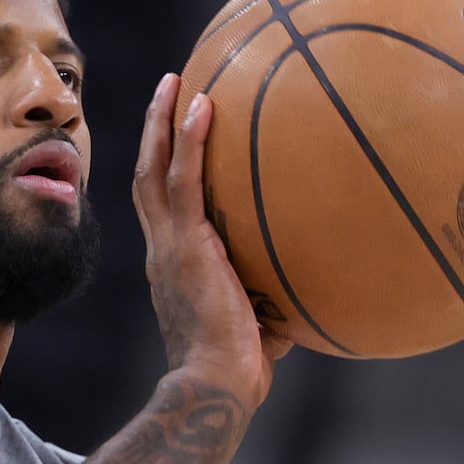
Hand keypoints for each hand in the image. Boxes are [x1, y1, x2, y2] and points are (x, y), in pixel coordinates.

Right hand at [131, 73, 290, 409]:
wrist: (217, 382)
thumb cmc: (242, 368)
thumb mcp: (259, 322)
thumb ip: (275, 298)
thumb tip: (316, 286)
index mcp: (174, 265)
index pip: (163, 210)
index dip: (164, 171)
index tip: (175, 139)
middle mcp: (162, 249)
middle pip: (147, 177)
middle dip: (154, 133)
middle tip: (169, 91)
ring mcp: (169, 245)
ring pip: (154, 170)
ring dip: (162, 123)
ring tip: (176, 81)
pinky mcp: (184, 244)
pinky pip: (183, 180)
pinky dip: (188, 141)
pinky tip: (202, 105)